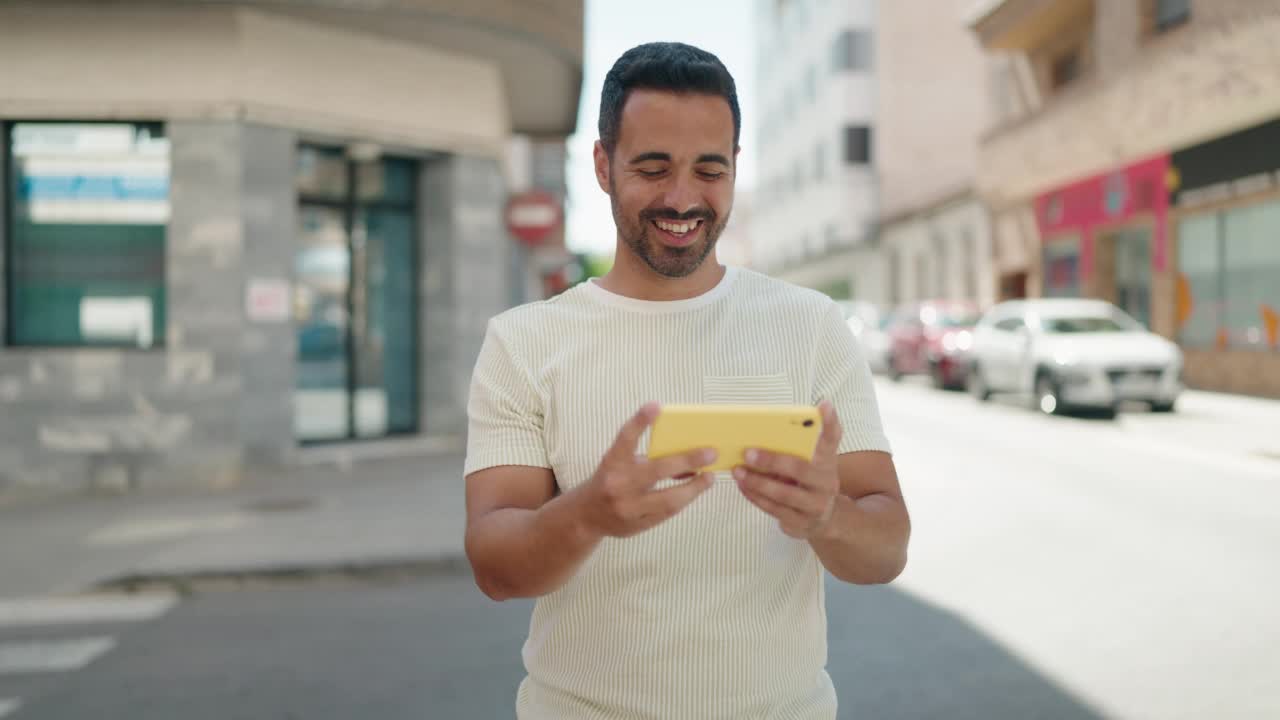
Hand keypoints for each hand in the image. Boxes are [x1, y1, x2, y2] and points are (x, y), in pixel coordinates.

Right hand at [575, 403, 716, 538]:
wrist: (586, 516)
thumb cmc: (610, 481)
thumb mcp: (619, 463)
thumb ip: (647, 458)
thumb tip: (687, 457)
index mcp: (611, 463)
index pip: (625, 439)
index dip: (639, 421)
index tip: (656, 406)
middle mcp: (618, 485)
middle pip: (657, 470)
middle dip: (687, 460)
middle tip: (710, 453)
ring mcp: (628, 508)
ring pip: (668, 499)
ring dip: (694, 488)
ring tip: (709, 477)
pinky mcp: (637, 525)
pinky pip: (668, 513)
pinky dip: (683, 500)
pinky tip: (694, 491)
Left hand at [733, 401, 841, 538]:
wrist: (824, 518)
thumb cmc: (811, 479)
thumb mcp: (814, 460)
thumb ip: (800, 443)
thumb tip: (766, 427)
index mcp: (828, 460)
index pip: (832, 437)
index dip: (830, 421)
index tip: (823, 405)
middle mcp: (826, 482)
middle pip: (800, 469)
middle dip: (772, 460)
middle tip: (748, 452)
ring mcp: (815, 505)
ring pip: (784, 494)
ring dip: (757, 482)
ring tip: (737, 471)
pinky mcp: (801, 523)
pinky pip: (774, 509)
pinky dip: (755, 496)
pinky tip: (742, 486)